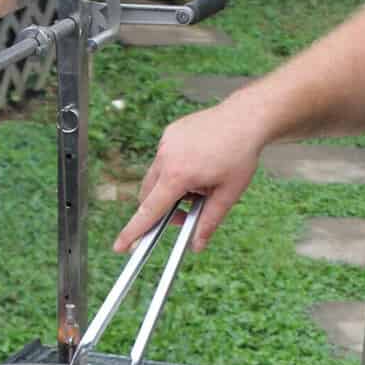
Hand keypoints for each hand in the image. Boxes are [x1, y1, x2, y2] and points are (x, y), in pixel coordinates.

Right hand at [113, 98, 265, 254]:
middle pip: (149, 196)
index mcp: (178, 175)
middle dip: (162, 210)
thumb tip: (196, 246)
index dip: (134, 231)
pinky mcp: (169, 134)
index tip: (119, 246)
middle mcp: (166, 157)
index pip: (150, 210)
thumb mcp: (228, 194)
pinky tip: (198, 165)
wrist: (245, 118)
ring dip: (170, 189)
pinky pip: (164, 160)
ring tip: (199, 184)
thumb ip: (209, 222)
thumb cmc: (240, 155)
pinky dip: (174, 171)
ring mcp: (166, 143)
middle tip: (187, 214)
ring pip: (156, 178)